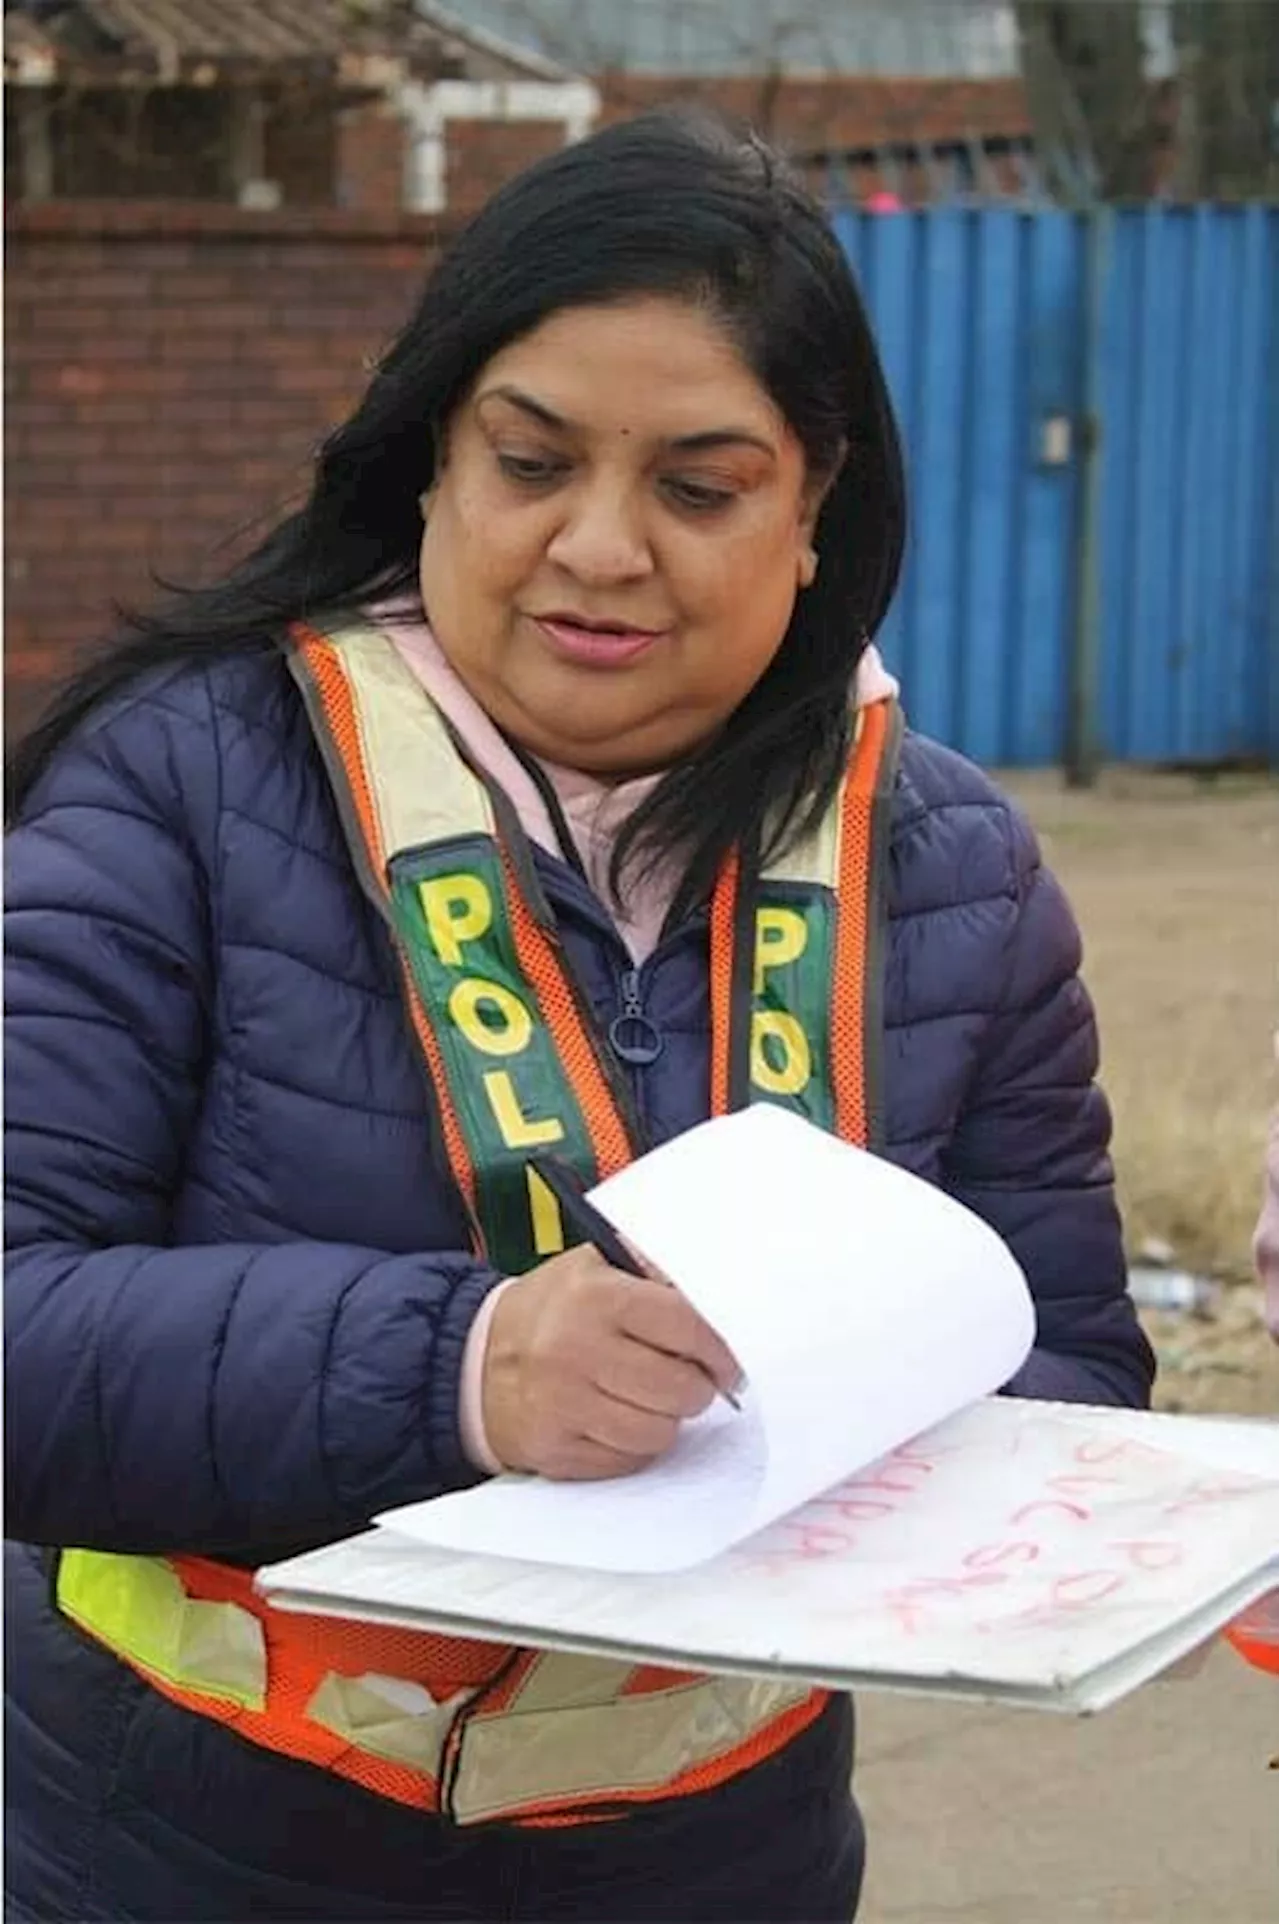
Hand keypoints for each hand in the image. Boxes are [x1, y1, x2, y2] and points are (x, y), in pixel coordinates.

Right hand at [480, 1246, 741, 1479]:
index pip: (684, 1327)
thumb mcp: (592, 1268)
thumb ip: (652, 1277)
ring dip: (666, 1420)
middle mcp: (576, 1349)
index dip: (717, 1351)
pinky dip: (633, 1446)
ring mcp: (563, 1405)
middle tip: (691, 1384)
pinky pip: (626, 1461)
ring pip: (657, 1432)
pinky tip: (619, 1421)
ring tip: (651, 1401)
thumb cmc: (549, 1311)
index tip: (727, 1364)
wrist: (471, 1361)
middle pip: (678, 1388)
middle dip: (697, 1389)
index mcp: (594, 1296)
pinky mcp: (554, 1449)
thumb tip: (715, 1311)